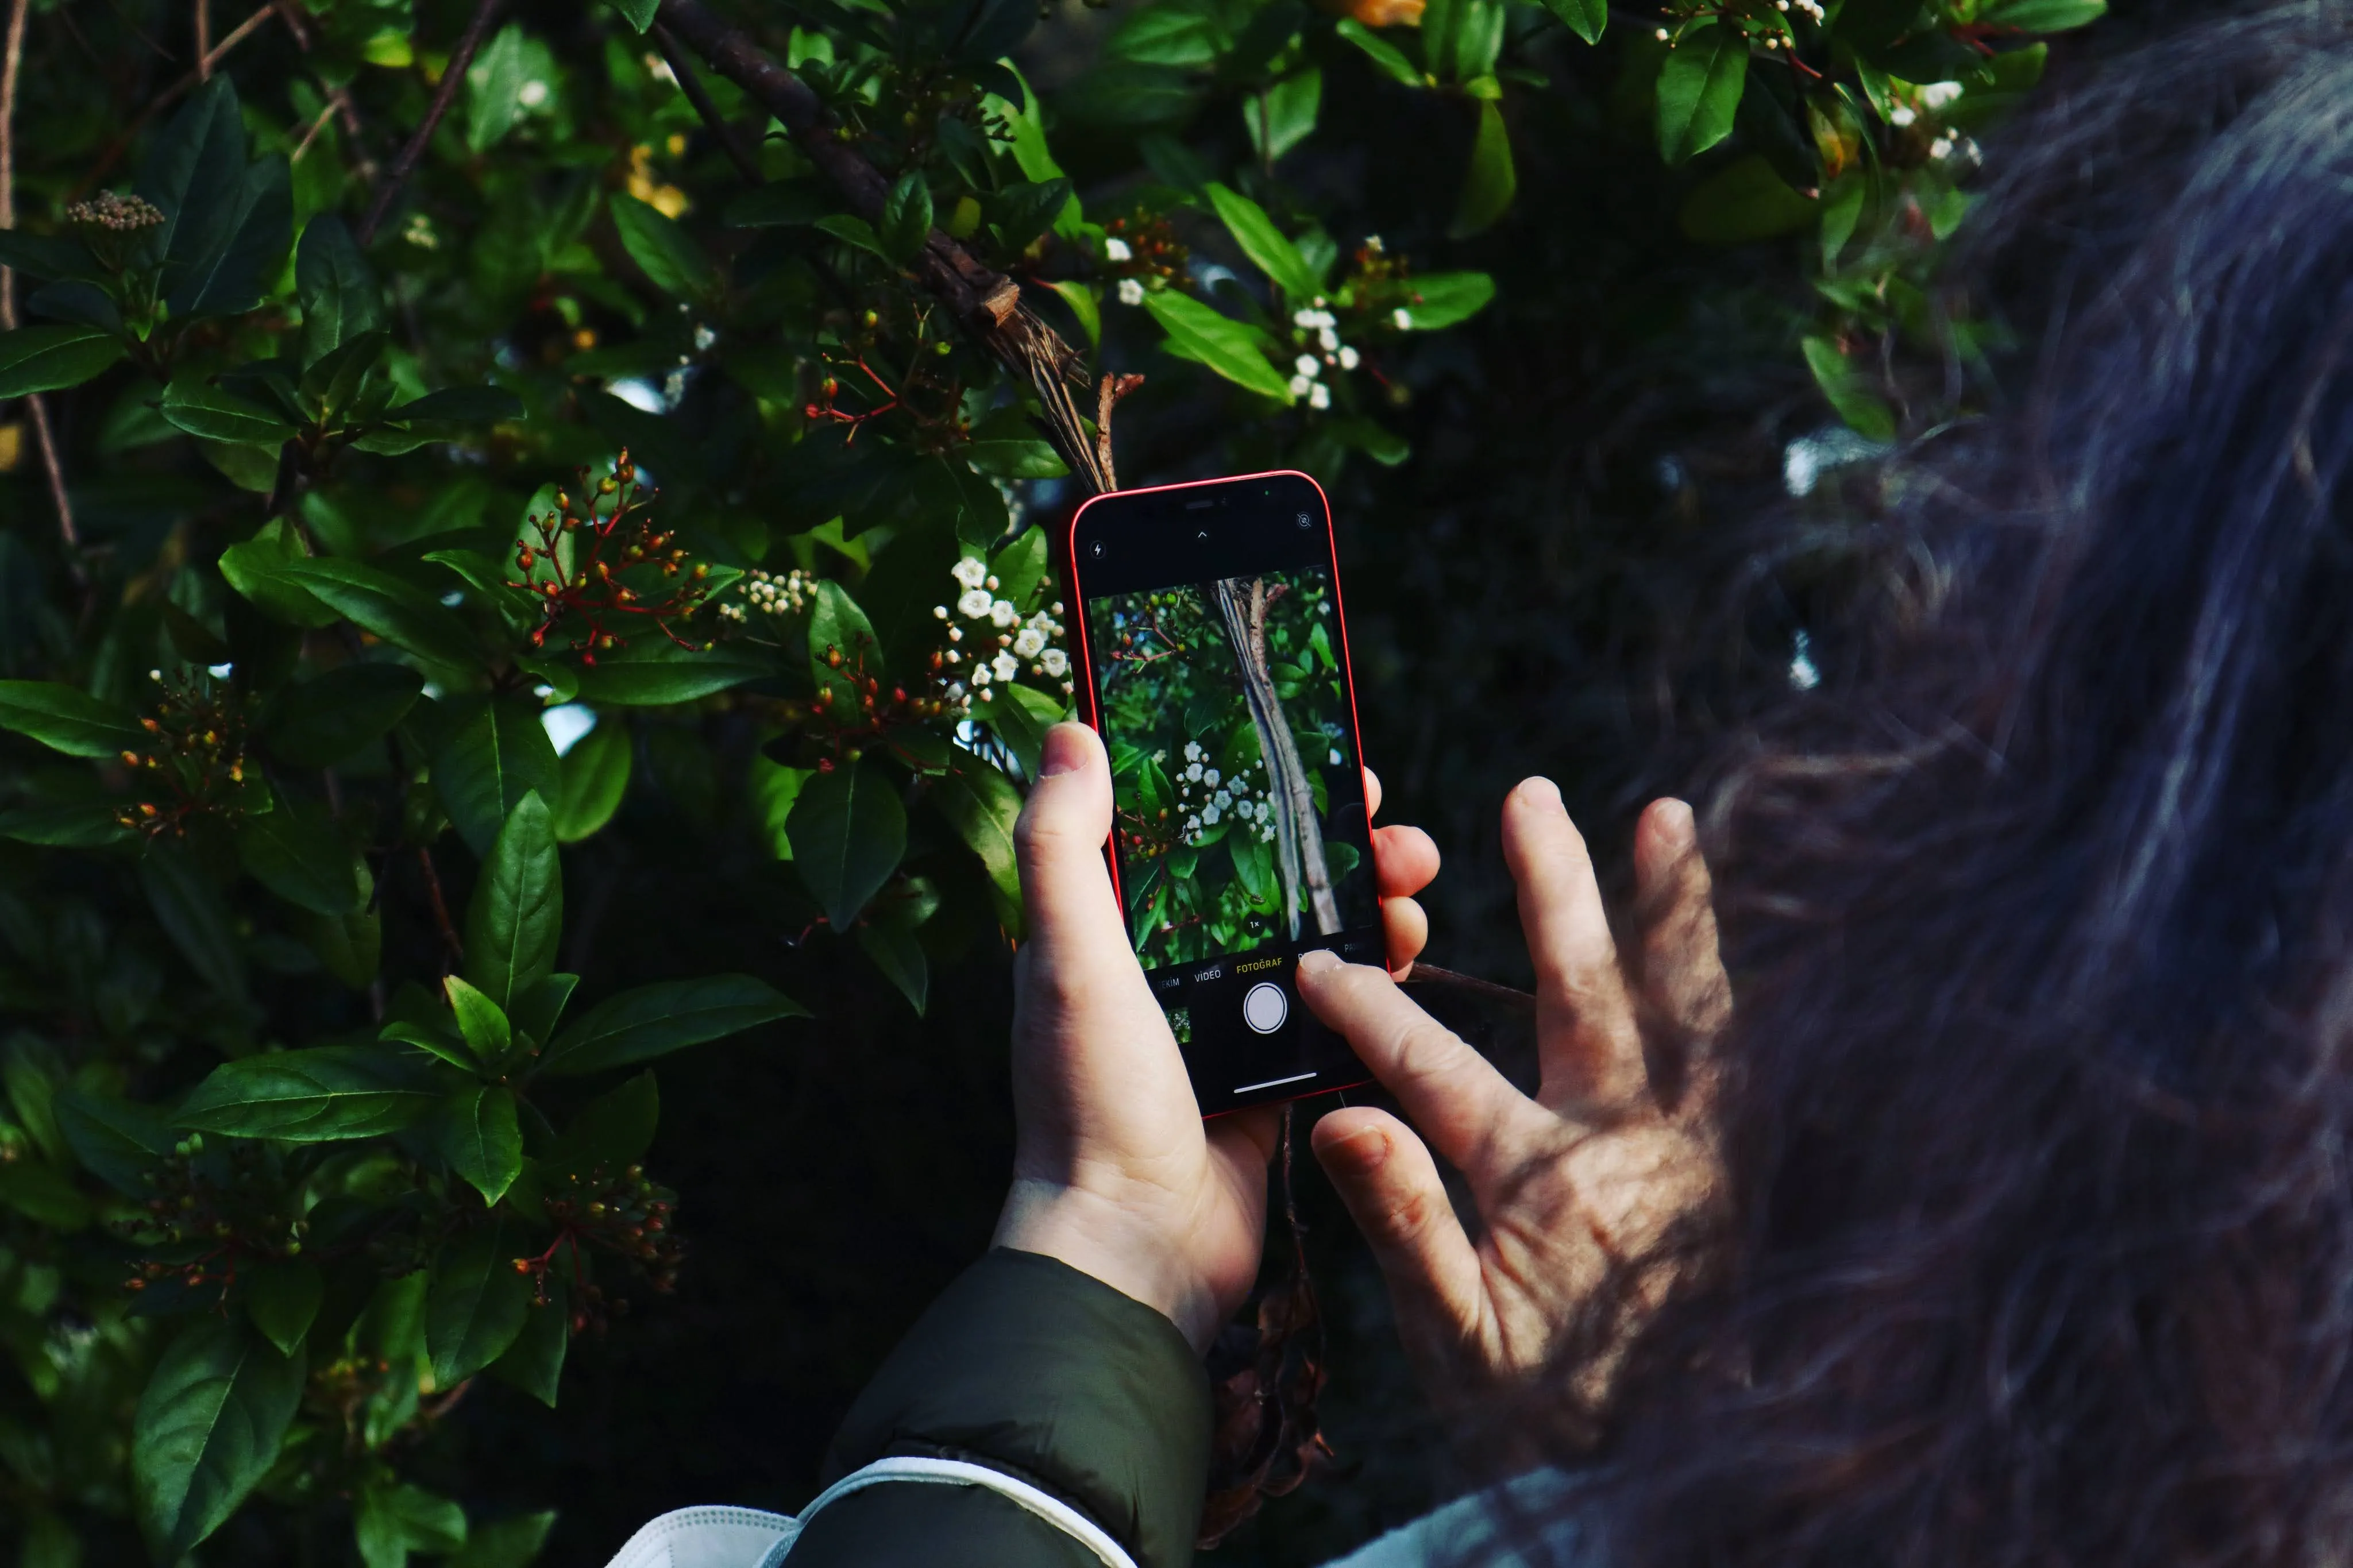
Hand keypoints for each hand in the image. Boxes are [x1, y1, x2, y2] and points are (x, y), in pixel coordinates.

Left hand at [992, 723, 1440, 1351]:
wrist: (1137, 1248)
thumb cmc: (1091, 1103)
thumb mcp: (1067, 960)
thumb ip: (1064, 847)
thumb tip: (1069, 728)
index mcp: (1111, 934)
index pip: (1191, 832)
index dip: (1255, 789)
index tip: (1315, 757)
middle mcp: (1168, 973)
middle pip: (1269, 880)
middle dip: (1338, 847)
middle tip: (1396, 833)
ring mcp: (1226, 1027)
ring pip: (1316, 940)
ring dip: (1371, 906)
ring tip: (1414, 893)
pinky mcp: (1276, 1080)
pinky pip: (1339, 1014)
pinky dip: (1377, 983)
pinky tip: (1409, 962)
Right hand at [1297, 779, 1730, 1403]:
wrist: (1697, 1464)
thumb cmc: (1563, 1408)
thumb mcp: (1459, 1343)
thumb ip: (1405, 1226)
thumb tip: (1342, 1120)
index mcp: (1543, 1181)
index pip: (1435, 1068)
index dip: (1370, 1011)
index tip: (1321, 961)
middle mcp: (1629, 1143)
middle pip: (1586, 991)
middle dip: (1555, 889)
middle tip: (1532, 797)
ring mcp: (1698, 1145)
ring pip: (1689, 1003)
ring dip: (1675, 908)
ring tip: (1671, 816)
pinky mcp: (1743, 1159)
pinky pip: (1743, 1048)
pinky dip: (1733, 981)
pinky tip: (1723, 935)